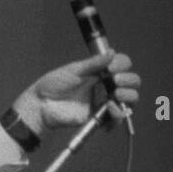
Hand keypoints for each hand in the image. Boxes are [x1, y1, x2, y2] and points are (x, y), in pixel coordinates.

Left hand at [14, 50, 140, 136]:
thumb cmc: (53, 85)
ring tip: (116, 94)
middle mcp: (105, 86)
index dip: (122, 65)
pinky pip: (117, 118)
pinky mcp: (99, 117)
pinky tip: (111, 107)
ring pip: (130, 100)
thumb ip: (93, 63)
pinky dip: (119, 114)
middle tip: (115, 81)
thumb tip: (112, 53)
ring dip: (129, 95)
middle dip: (129, 80)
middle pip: (131, 82)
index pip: (123, 65)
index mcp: (100, 72)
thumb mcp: (74, 70)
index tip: (112, 67)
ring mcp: (103, 102)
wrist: (41, 105)